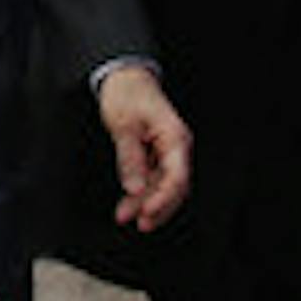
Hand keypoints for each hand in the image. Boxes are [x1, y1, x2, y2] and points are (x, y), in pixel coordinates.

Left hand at [97, 64, 191, 231]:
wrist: (123, 77)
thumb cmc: (126, 93)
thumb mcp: (123, 125)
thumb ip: (130, 158)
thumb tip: (134, 187)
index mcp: (175, 137)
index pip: (177, 177)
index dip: (163, 200)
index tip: (146, 214)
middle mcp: (176, 146)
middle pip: (174, 186)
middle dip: (156, 207)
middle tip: (138, 223)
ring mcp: (168, 150)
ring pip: (164, 185)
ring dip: (147, 202)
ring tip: (126, 216)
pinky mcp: (157, 152)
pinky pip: (155, 177)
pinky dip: (143, 191)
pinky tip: (130, 202)